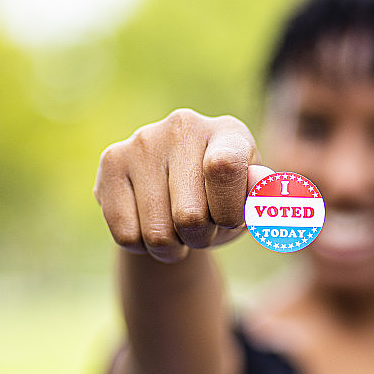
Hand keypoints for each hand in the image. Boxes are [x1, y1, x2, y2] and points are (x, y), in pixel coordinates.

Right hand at [94, 109, 273, 262]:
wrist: (175, 200)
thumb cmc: (222, 203)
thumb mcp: (248, 208)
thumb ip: (262, 200)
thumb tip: (260, 181)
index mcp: (229, 133)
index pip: (225, 169)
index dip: (227, 211)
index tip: (228, 219)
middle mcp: (184, 125)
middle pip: (189, 217)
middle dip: (200, 239)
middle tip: (201, 228)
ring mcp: (143, 140)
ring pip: (156, 233)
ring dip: (171, 247)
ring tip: (176, 228)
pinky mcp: (111, 160)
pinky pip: (125, 235)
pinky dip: (141, 246)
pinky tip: (148, 224)